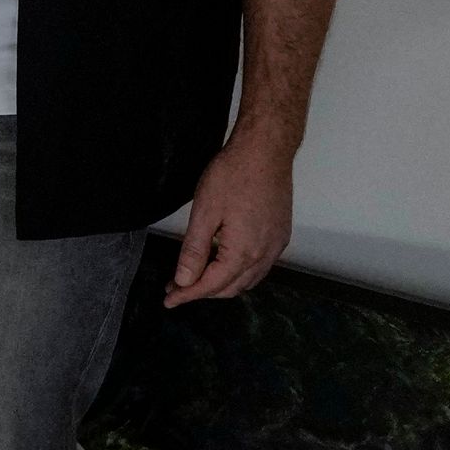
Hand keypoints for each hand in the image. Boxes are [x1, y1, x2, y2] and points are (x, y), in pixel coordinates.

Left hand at [165, 134, 294, 306]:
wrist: (266, 150)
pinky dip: (239, 272)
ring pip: (247, 280)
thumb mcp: (204, 212)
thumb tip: (183, 280)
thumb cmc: (234, 174)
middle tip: (176, 286)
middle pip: (230, 288)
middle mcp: (265, 255)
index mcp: (243, 252)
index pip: (211, 285)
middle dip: (201, 290)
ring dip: (221, 283)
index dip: (187, 294)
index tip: (168, 299)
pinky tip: (224, 264)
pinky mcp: (280, 236)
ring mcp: (276, 246)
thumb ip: (194, 250)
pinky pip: (260, 267)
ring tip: (196, 277)